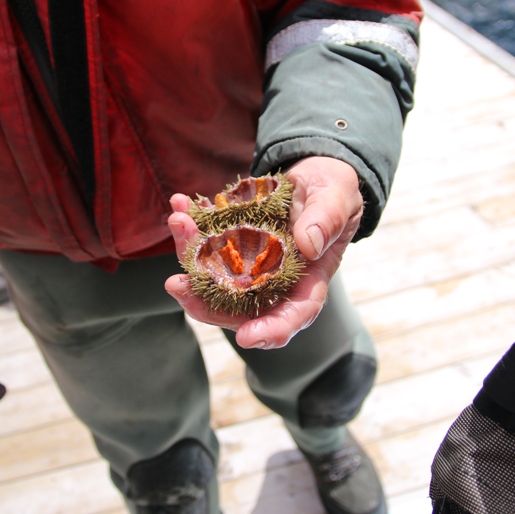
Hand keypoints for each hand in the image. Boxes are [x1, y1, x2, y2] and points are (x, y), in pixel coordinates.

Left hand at [165, 156, 362, 348]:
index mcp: (307, 280)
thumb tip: (309, 245)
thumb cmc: (334, 192)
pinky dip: (190, 228)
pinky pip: (206, 245)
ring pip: (213, 276)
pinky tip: (181, 204)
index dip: (270, 331)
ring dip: (189, 255)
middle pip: (237, 307)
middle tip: (176, 285)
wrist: (316, 175)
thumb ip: (327, 220)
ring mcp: (248, 265)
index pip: (292, 316)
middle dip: (203, 302)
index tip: (247, 338)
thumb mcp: (338, 198)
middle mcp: (272, 280)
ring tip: (178, 222)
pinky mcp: (231, 244)